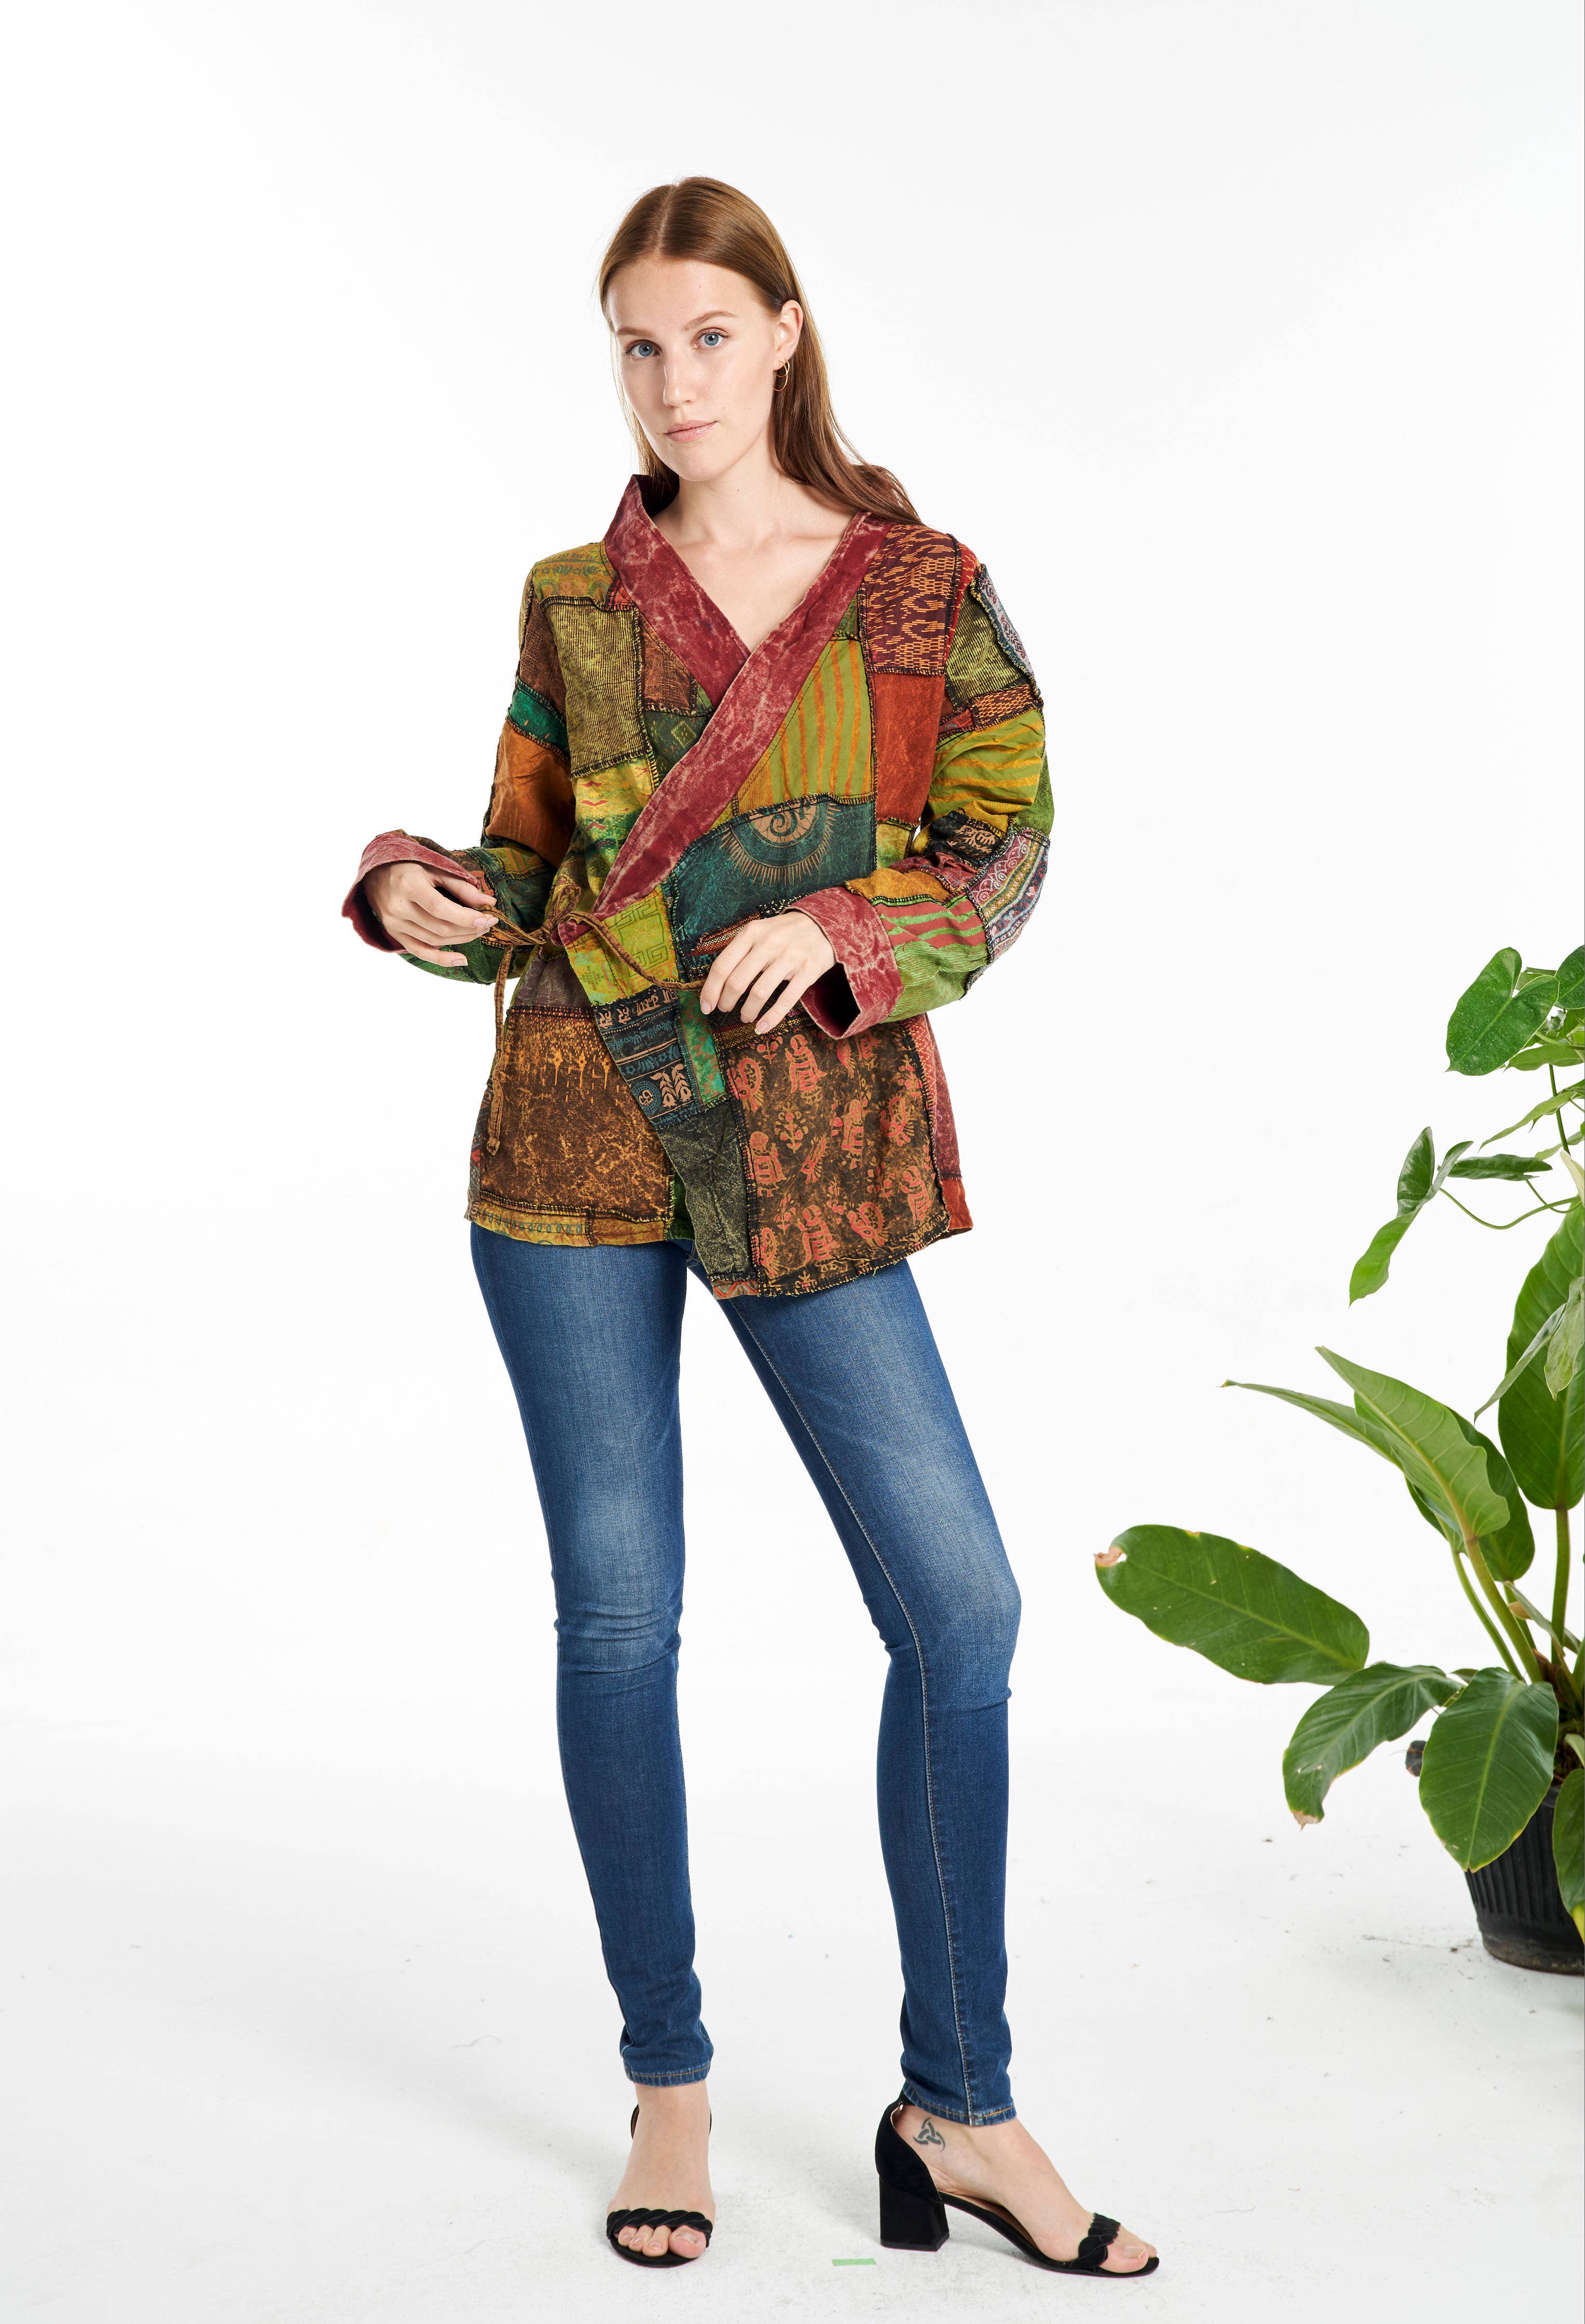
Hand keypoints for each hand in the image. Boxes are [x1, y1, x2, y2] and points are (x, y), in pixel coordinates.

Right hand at [365, 861, 497, 965]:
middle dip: (469, 929)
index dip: (467, 918)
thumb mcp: (435, 868)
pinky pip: (420, 952)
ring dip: (461, 940)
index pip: (441, 909)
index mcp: (409, 886)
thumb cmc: (409, 866)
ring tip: (478, 933)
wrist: (376, 872)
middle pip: (440, 928)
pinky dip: (441, 959)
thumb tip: (489, 903)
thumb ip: (461, 886)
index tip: (488, 918)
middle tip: (488, 924)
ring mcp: (394, 923)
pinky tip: (461, 960)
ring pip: (434, 941)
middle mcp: (398, 907)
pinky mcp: (394, 933)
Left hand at [698, 909, 835, 1033]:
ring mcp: (789, 957)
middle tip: (725, 1010)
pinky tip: (762, 1027)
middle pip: (738, 981)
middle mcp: (768, 944)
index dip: (710, 989)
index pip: (722, 965)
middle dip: (727, 1001)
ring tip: (745, 1017)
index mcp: (751, 933)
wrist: (824, 924)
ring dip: (747, 1011)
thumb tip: (717, 982)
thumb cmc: (784, 932)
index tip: (706, 1006)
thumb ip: (740, 950)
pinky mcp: (807, 971)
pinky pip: (785, 1000)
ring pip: (760, 992)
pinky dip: (771, 1018)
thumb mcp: (759, 931)